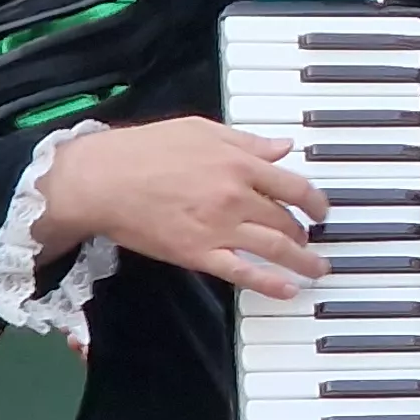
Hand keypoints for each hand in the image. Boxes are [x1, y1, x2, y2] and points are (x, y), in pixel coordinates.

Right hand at [32, 119, 331, 299]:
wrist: (100, 180)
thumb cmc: (143, 150)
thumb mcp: (200, 130)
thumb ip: (247, 142)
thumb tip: (284, 147)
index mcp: (238, 164)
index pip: (294, 186)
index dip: (315, 201)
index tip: (320, 209)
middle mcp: (235, 197)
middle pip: (286, 219)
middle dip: (304, 232)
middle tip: (310, 239)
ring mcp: (219, 228)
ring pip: (275, 248)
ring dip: (303, 261)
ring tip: (317, 269)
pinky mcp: (198, 253)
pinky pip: (243, 272)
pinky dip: (270, 283)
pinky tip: (288, 289)